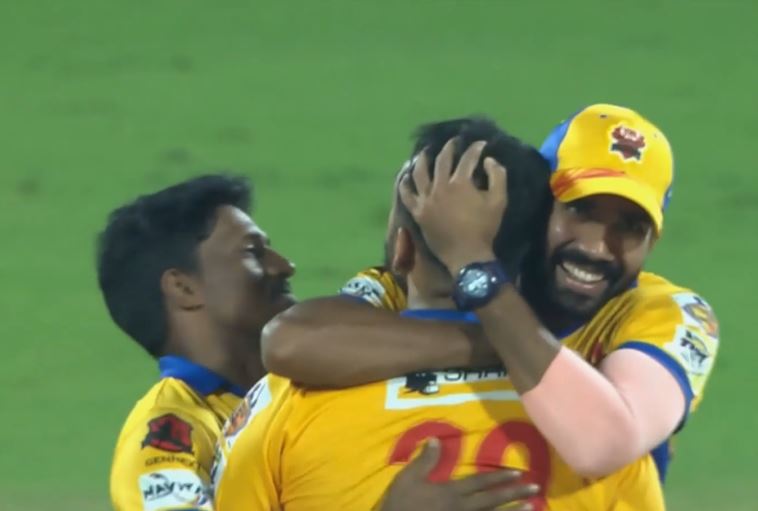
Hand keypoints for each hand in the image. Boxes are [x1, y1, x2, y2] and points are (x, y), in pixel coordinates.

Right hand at [379, 439, 538, 510]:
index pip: (480, 482)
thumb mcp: (408, 478)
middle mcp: (462, 509)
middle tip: (535, 488)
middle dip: (515, 494)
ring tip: (532, 507)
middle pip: (493, 500)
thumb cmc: (400, 505)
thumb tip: (435, 439)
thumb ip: (424, 460)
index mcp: (451, 493)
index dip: (499, 477)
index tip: (517, 473)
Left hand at [399, 138, 507, 274]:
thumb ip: (497, 176)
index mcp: (460, 183)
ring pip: (419, 173)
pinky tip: (405, 177)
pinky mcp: (418, 212)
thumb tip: (488, 160)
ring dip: (422, 160)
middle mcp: (440, 186)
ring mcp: (426, 199)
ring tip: (424, 153)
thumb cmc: (484, 228)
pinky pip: (407, 195)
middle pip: (442, 160)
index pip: (468, 158)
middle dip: (449, 148)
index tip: (481, 143)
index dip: (475, 148)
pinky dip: (405, 184)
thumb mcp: (499, 201)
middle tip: (453, 142)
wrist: (466, 254)